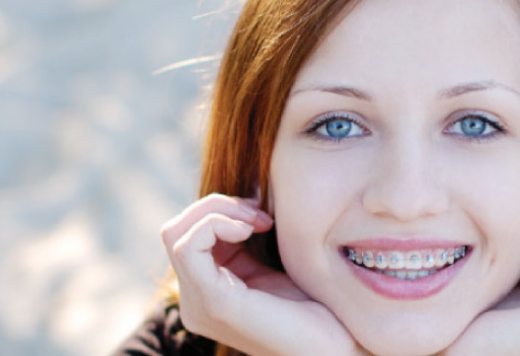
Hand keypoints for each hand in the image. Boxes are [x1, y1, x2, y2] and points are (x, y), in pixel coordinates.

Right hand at [161, 193, 365, 355]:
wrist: (341, 342)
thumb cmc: (320, 302)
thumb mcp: (278, 258)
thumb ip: (255, 230)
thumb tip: (252, 180)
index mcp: (210, 289)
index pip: (187, 232)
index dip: (221, 208)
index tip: (263, 211)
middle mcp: (197, 300)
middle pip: (177, 229)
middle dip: (216, 206)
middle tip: (261, 213)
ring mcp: (201, 305)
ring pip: (177, 232)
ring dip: (219, 211)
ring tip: (259, 220)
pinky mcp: (215, 303)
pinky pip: (188, 247)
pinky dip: (216, 224)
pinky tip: (251, 228)